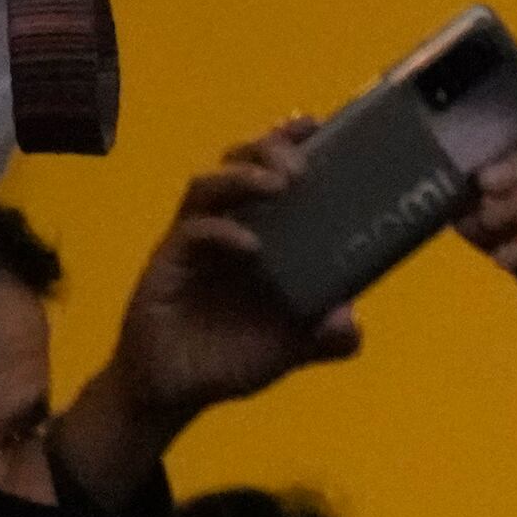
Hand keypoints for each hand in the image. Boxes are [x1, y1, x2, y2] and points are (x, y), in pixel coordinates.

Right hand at [52, 123, 358, 503]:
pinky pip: (191, 232)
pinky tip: (249, 246)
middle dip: (268, 150)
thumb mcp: (287, 349)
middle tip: (300, 166)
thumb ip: (323, 339)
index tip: (316, 124)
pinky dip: (222, 232)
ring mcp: (192, 242)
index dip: (289, 142)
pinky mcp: (166, 262)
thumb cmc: (228, 358)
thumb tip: (350, 324)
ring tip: (278, 186)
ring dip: (243, 176)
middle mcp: (226, 227)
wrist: (171, 393)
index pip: (271, 172)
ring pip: (209, 186)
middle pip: (238, 163)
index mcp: (258, 234)